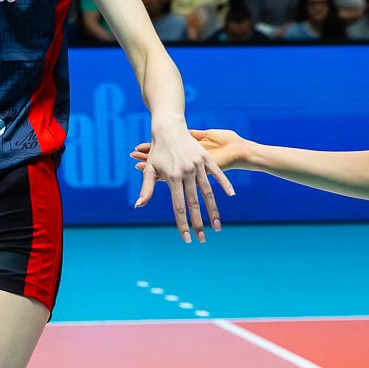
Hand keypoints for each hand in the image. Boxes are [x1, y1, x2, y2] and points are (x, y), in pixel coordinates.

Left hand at [133, 123, 234, 242]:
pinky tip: (230, 196)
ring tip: (217, 227)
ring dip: (213, 211)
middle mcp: (186, 172)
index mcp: (172, 177)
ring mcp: (198, 165)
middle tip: (203, 240)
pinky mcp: (206, 158)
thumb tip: (138, 206)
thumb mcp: (149, 169)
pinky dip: (224, 184)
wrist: (169, 127)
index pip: (178, 206)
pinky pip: (217, 174)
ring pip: (208, 192)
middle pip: (194, 203)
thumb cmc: (157, 151)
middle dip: (198, 223)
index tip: (187, 238)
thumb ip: (146, 189)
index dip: (182, 224)